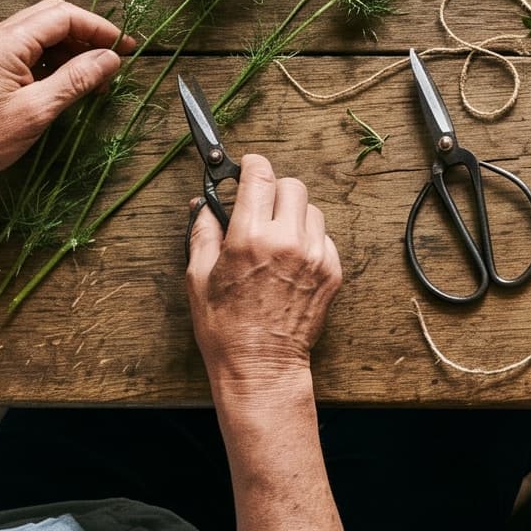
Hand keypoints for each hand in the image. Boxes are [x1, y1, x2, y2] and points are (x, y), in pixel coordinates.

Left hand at [0, 0, 130, 190]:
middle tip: (113, 56)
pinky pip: (29, 48)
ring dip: (72, 47)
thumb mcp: (37, 111)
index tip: (124, 47)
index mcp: (4, 43)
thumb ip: (76, 79)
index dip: (98, 28)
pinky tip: (69, 81)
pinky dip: (54, 58)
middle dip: (87, 33)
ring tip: (95, 76)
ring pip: (42, 31)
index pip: (62, 16)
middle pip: (52, 15)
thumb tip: (111, 58)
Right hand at [186, 154, 342, 397]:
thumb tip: (204, 203)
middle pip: (292, 186)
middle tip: (259, 209)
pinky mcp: (332, 271)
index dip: (253, 164)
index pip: (261, 176)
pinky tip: (290, 263)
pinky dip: (309, 241)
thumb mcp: (198, 277)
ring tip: (274, 241)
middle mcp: (288, 241)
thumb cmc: (224, 327)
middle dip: (273, 191)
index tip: (248, 165)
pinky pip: (324, 238)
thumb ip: (204, 232)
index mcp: (250, 238)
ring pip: (311, 211)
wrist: (261, 365)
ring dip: (293, 216)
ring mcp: (315, 255)